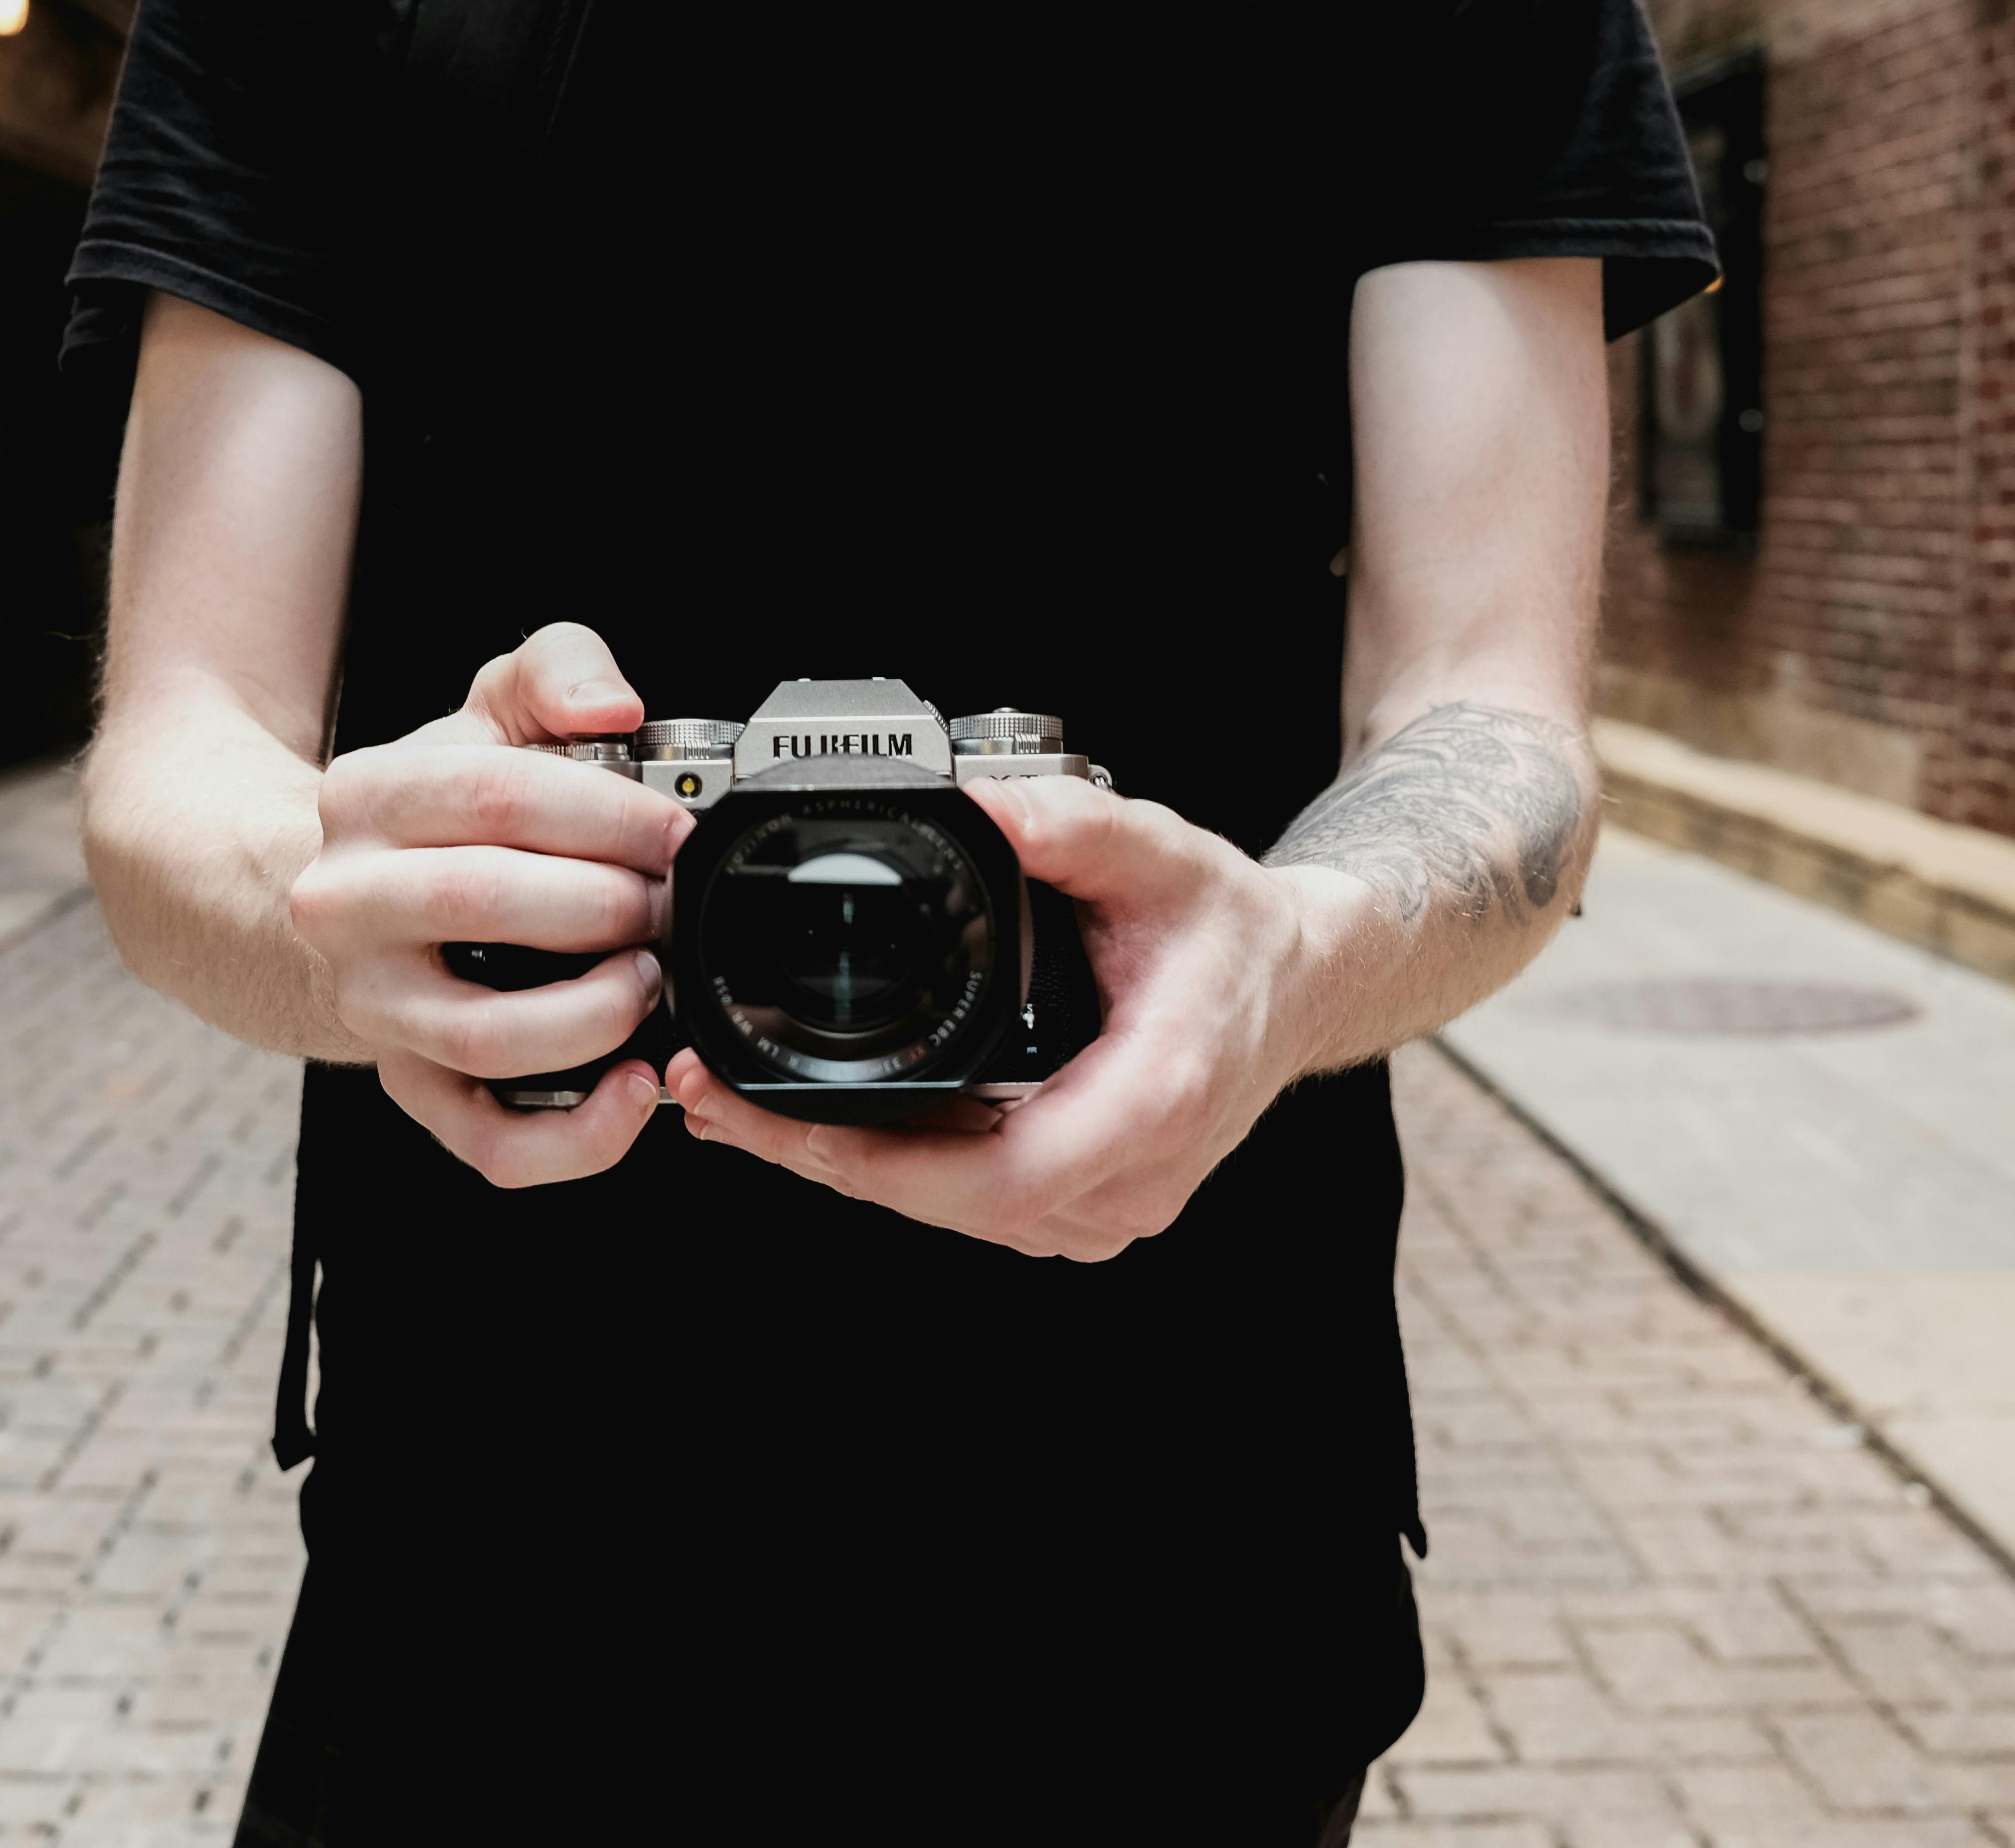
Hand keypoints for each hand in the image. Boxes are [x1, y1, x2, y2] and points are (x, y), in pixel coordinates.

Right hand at [289, 624, 693, 1185]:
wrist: (336, 897)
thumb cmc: (435, 808)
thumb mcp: (486, 710)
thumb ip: (555, 668)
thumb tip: (613, 708)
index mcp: (368, 798)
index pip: (497, 795)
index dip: (609, 816)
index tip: (677, 834)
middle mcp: (348, 905)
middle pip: (485, 904)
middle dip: (607, 907)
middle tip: (664, 904)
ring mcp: (372, 1005)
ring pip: (485, 1035)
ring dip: (594, 1013)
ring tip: (649, 980)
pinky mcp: (406, 1083)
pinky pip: (489, 1140)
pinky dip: (576, 1135)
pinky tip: (634, 1091)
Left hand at [666, 776, 1321, 1260]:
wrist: (1302, 980)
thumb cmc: (1232, 926)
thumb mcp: (1157, 851)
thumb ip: (1067, 822)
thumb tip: (979, 800)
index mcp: (1151, 1105)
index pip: (996, 1180)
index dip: (880, 1166)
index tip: (786, 1125)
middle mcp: (1132, 1180)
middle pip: (950, 1208)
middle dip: (822, 1160)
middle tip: (712, 1101)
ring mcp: (1109, 1206)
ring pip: (950, 1213)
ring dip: (845, 1167)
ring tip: (739, 1108)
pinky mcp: (1085, 1205)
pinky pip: (969, 1201)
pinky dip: (893, 1167)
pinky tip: (822, 1125)